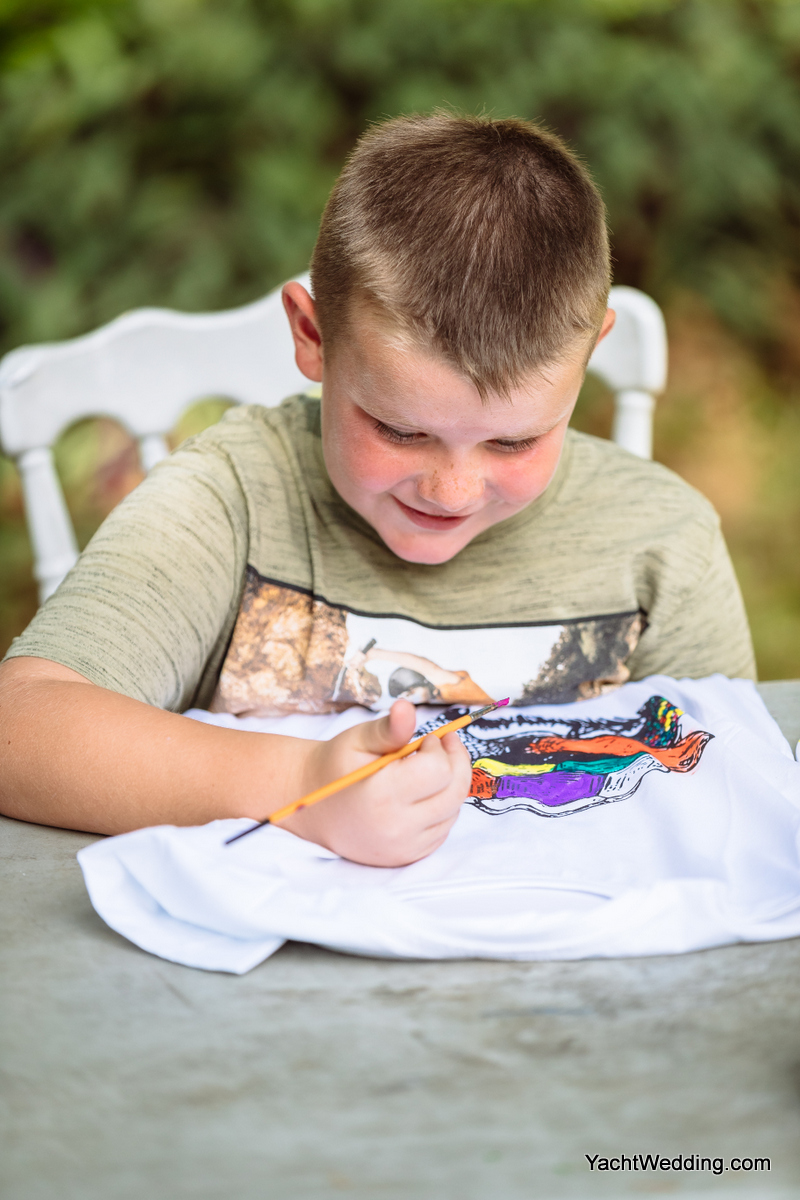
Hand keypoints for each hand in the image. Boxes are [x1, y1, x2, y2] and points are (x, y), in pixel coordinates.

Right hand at [280, 700, 472, 866]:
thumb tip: (407, 706)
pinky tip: (423, 793)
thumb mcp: (358, 740)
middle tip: (442, 745)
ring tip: (428, 768)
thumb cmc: (337, 766)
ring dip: (449, 786)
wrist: (314, 807)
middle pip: (454, 793)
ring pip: (452, 812)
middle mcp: (395, 828)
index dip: (439, 749)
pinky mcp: (407, 857)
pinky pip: (442, 830)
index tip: (426, 739)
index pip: (438, 771)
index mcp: (381, 796)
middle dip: (455, 763)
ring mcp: (402, 847)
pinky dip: (441, 808)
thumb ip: (389, 727)